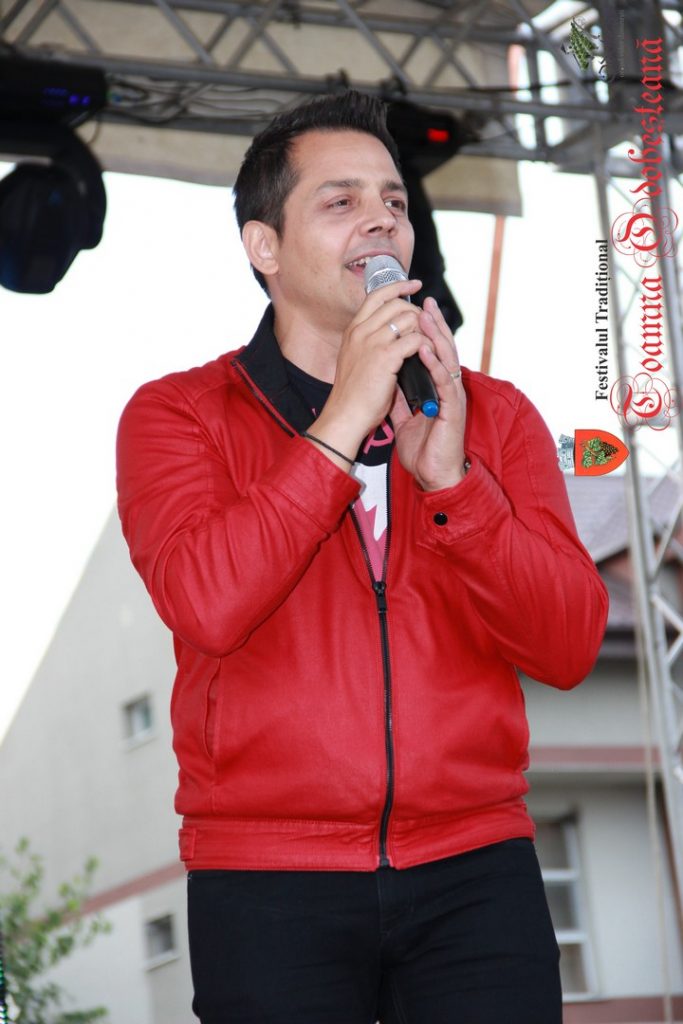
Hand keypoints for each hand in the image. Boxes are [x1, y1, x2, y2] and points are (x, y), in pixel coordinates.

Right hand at [308, 277, 429, 463]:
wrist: (345, 415)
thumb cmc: (352, 394)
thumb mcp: (354, 358)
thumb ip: (367, 342)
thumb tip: (390, 331)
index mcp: (353, 330)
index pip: (377, 295)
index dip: (398, 286)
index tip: (414, 285)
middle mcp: (361, 331)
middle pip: (397, 304)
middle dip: (416, 312)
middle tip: (425, 326)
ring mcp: (372, 342)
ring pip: (409, 319)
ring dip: (423, 330)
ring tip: (427, 345)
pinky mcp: (386, 357)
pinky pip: (415, 340)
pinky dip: (426, 346)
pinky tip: (427, 355)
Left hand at [391, 296, 467, 490]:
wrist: (433, 475)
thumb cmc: (424, 449)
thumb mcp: (405, 417)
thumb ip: (400, 397)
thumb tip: (390, 378)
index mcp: (437, 388)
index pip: (433, 351)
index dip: (425, 330)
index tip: (413, 308)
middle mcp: (447, 387)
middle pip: (444, 348)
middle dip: (434, 323)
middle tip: (423, 299)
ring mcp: (452, 397)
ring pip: (447, 359)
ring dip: (436, 335)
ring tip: (426, 314)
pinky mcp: (453, 409)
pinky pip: (443, 382)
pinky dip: (434, 364)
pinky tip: (426, 349)